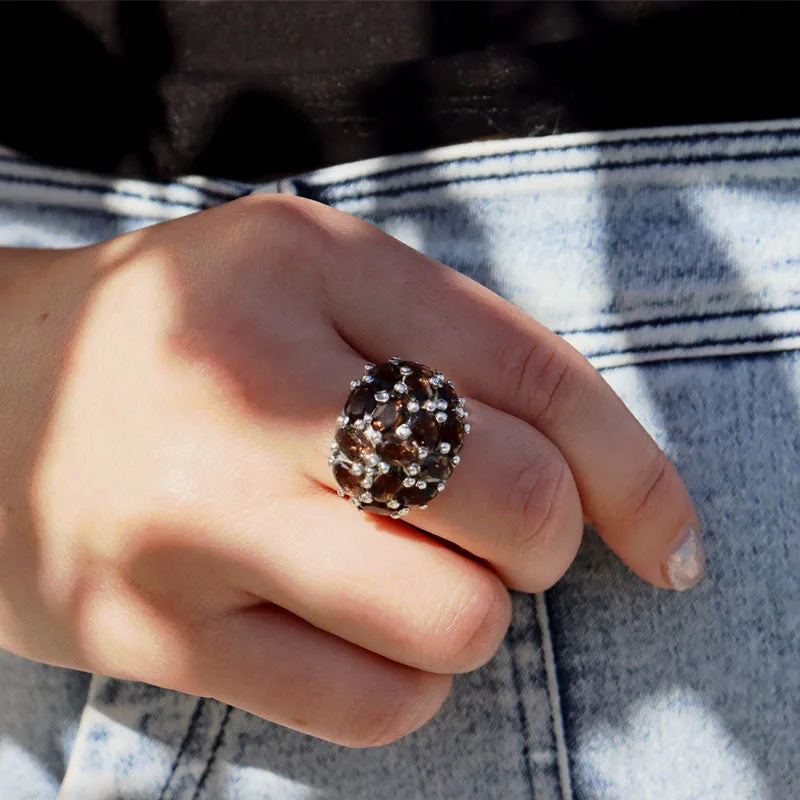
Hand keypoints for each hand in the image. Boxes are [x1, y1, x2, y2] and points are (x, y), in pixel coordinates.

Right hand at [0, 195, 702, 746]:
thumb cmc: (190, 334)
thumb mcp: (316, 280)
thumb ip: (457, 351)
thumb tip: (601, 480)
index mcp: (307, 264)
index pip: (538, 380)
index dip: (635, 474)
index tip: (668, 538)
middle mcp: (249, 382)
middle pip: (514, 503)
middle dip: (545, 541)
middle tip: (500, 532)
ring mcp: (193, 517)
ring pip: (451, 621)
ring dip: (472, 614)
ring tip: (412, 574)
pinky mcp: (148, 631)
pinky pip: (368, 705)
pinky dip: (405, 679)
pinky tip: (358, 627)